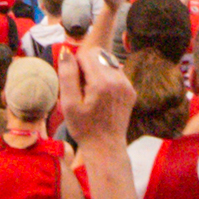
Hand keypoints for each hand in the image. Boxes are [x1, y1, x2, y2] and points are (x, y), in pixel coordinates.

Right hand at [57, 39, 136, 165]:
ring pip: (109, 61)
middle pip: (100, 54)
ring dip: (97, 70)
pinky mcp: (131, 90)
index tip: (73, 81)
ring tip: (91, 91)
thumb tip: (66, 52)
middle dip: (87, 64)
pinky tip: (101, 95)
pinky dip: (107, 77)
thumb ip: (67, 75)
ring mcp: (127, 85)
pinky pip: (117, 73)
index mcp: (102, 82)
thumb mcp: (68, 104)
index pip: (88, 53)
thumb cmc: (83, 128)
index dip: (76, 63)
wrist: (105, 147)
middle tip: (81, 86)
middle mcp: (118, 80)